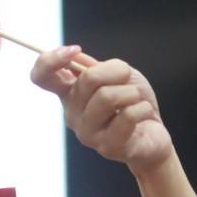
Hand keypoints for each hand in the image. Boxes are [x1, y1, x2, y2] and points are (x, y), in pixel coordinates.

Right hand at [31, 46, 174, 173]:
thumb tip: (74, 56)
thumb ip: (96, 67)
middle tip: (127, 77)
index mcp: (69, 94)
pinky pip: (127, 116)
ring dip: (131, 92)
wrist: (155, 135)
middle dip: (117, 71)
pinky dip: (143, 108)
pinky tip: (145, 114)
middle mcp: (72, 115)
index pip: (41, 76)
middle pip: (87, 80)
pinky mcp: (107, 147)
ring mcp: (87, 134)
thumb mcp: (117, 75)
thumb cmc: (133, 102)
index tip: (75, 49)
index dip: (52, 60)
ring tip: (137, 100)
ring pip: (107, 97)